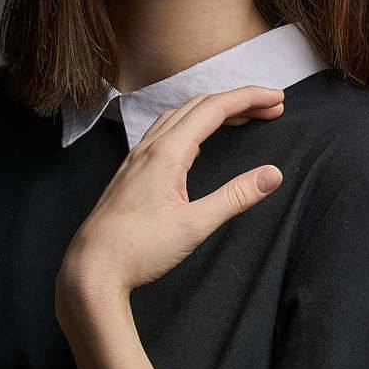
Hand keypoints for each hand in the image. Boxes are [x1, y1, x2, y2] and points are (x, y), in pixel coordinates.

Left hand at [55, 86, 285, 314]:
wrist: (91, 269)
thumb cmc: (138, 249)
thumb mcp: (195, 225)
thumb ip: (235, 197)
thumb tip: (272, 174)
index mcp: (167, 152)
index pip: (215, 109)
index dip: (249, 99)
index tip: (277, 99)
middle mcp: (150, 147)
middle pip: (199, 106)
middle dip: (238, 102)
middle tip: (270, 109)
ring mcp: (137, 158)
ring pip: (180, 117)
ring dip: (213, 111)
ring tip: (241, 118)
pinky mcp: (132, 172)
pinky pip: (164, 132)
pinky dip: (191, 124)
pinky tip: (197, 141)